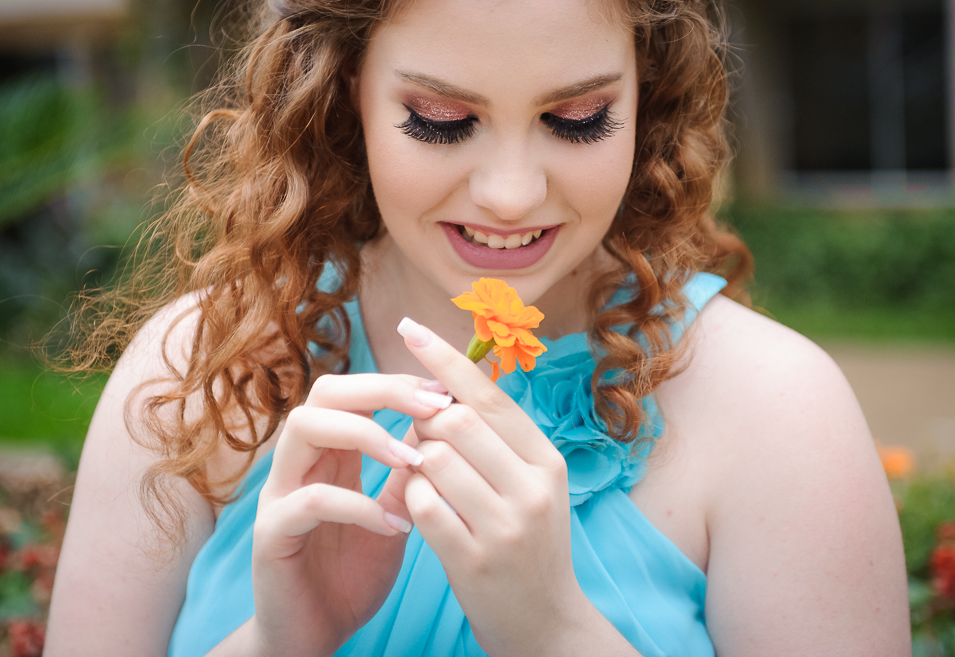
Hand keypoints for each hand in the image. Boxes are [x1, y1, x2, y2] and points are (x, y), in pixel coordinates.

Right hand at [248, 372, 451, 656]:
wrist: (313, 635)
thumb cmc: (352, 573)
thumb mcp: (394, 514)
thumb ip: (408, 473)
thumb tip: (443, 424)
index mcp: (328, 452)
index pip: (353, 389)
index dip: (398, 382)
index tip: (447, 392)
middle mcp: (299, 463)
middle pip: (325, 392)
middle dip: (382, 390)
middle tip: (434, 407)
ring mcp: (280, 495)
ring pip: (305, 428)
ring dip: (366, 436)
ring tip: (413, 462)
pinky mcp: (271, 534)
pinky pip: (308, 501)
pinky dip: (355, 505)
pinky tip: (394, 525)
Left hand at [394, 317, 586, 655]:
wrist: (546, 625)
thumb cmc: (527, 545)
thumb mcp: (530, 486)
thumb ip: (497, 440)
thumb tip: (448, 383)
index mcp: (546, 461)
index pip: (489, 396)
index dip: (445, 359)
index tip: (408, 327)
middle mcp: (533, 489)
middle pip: (456, 422)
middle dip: (423, 422)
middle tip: (418, 438)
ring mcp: (506, 527)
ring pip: (433, 460)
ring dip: (413, 464)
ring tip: (422, 479)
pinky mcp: (474, 562)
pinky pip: (421, 506)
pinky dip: (409, 499)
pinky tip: (417, 509)